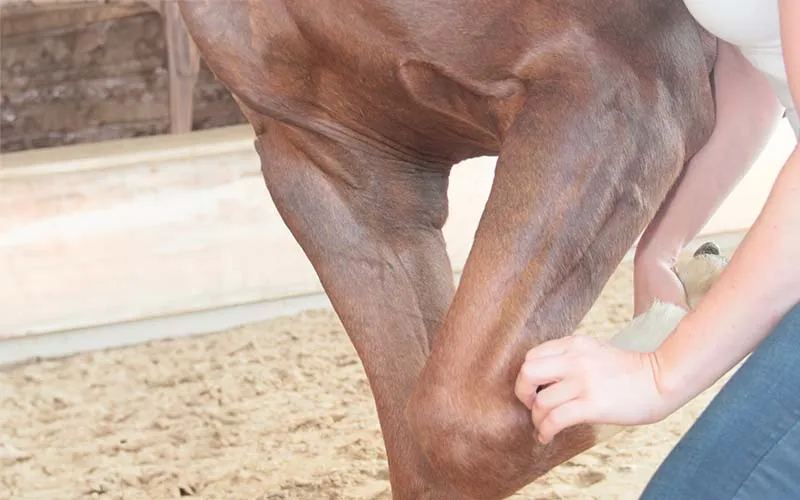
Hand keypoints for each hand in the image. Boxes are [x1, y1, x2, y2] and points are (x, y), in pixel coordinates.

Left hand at [514, 335, 673, 443]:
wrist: (663, 378)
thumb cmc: (632, 370)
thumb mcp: (596, 352)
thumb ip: (572, 358)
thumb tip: (547, 380)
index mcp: (575, 344)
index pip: (533, 355)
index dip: (527, 375)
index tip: (534, 389)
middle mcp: (575, 359)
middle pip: (527, 372)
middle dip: (522, 392)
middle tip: (532, 405)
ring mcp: (583, 382)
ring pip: (540, 402)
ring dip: (537, 419)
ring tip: (543, 427)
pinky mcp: (592, 404)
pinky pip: (555, 419)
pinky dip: (545, 431)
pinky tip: (546, 437)